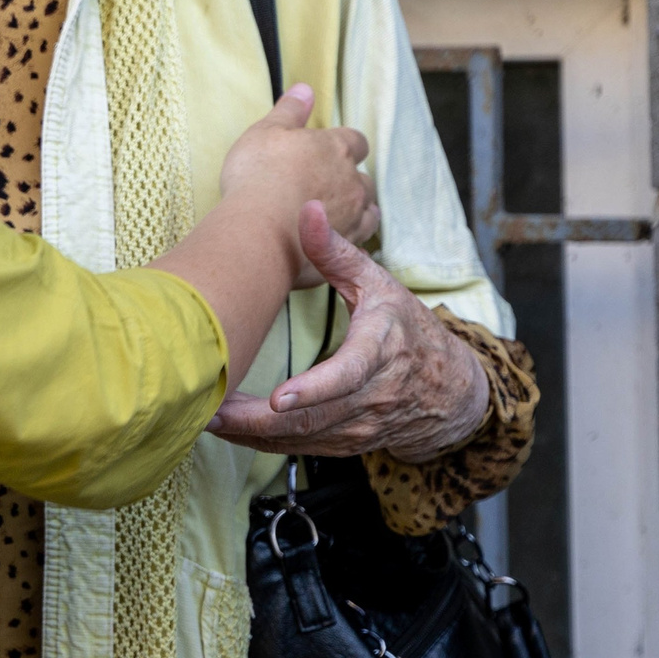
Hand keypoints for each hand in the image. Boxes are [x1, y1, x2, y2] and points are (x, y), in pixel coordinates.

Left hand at [206, 216, 487, 460]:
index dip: (314, 389)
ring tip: (208, 417)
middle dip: (258, 419)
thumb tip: (308, 209)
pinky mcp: (349, 445)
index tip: (279, 398)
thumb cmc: (407, 329)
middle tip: (211, 408)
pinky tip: (232, 431)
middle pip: (313, 417)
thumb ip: (337, 251)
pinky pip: (303, 449)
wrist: (450, 390)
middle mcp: (374, 396)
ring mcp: (362, 427)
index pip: (348, 374)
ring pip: (303, 439)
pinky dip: (265, 443)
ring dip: (253, 434)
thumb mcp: (379, 283)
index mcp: (382, 350)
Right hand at [219, 87, 381, 247]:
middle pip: (365, 180)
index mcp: (336, 148)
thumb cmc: (259, 174)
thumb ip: (290, 110)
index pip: (356, 141)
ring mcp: (353, 218)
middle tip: (328, 187)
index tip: (332, 150)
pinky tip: (333, 244)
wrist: (259, 229)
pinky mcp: (344, 249)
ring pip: (369, 214)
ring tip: (338, 216)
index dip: (347, 145)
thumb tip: (305, 89)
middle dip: (352, 182)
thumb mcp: (266, 131)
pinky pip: (357, 245)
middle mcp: (353, 182)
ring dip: (357, 213)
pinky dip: (348, 243)